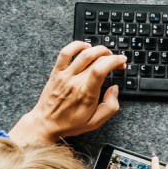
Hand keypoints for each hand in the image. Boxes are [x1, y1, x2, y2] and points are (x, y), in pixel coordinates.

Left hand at [10, 41, 126, 143]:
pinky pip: (65, 52)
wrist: (46, 123)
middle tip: (116, 61)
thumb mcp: (95, 122)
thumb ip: (110, 107)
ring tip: (105, 53)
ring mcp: (65, 75)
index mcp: (86, 94)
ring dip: (98, 49)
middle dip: (111, 56)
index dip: (114, 60)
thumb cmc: (70, 123)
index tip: (122, 61)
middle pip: (96, 59)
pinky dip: (76, 45)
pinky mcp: (57, 72)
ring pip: (83, 53)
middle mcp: (75, 82)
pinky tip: (85, 46)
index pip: (101, 69)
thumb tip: (115, 89)